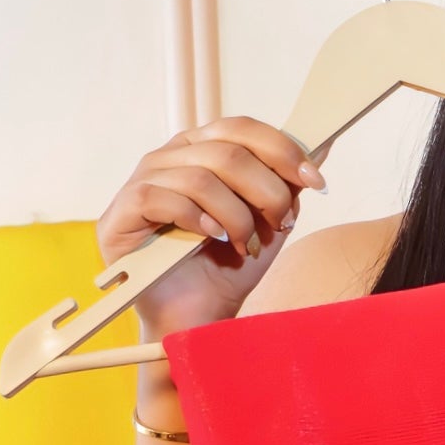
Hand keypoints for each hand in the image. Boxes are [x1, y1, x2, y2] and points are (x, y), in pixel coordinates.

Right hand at [96, 116, 327, 335]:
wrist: (199, 316)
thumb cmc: (229, 268)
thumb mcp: (268, 221)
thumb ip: (287, 184)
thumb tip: (322, 144)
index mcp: (202, 150)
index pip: (241, 128)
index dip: (282, 150)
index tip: (315, 180)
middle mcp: (170, 157)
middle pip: (227, 151)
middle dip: (266, 190)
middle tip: (281, 223)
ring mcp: (143, 181)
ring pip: (200, 177)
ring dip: (236, 216)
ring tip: (245, 245)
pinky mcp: (122, 211)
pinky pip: (163, 198)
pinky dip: (198, 219)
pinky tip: (213, 239)